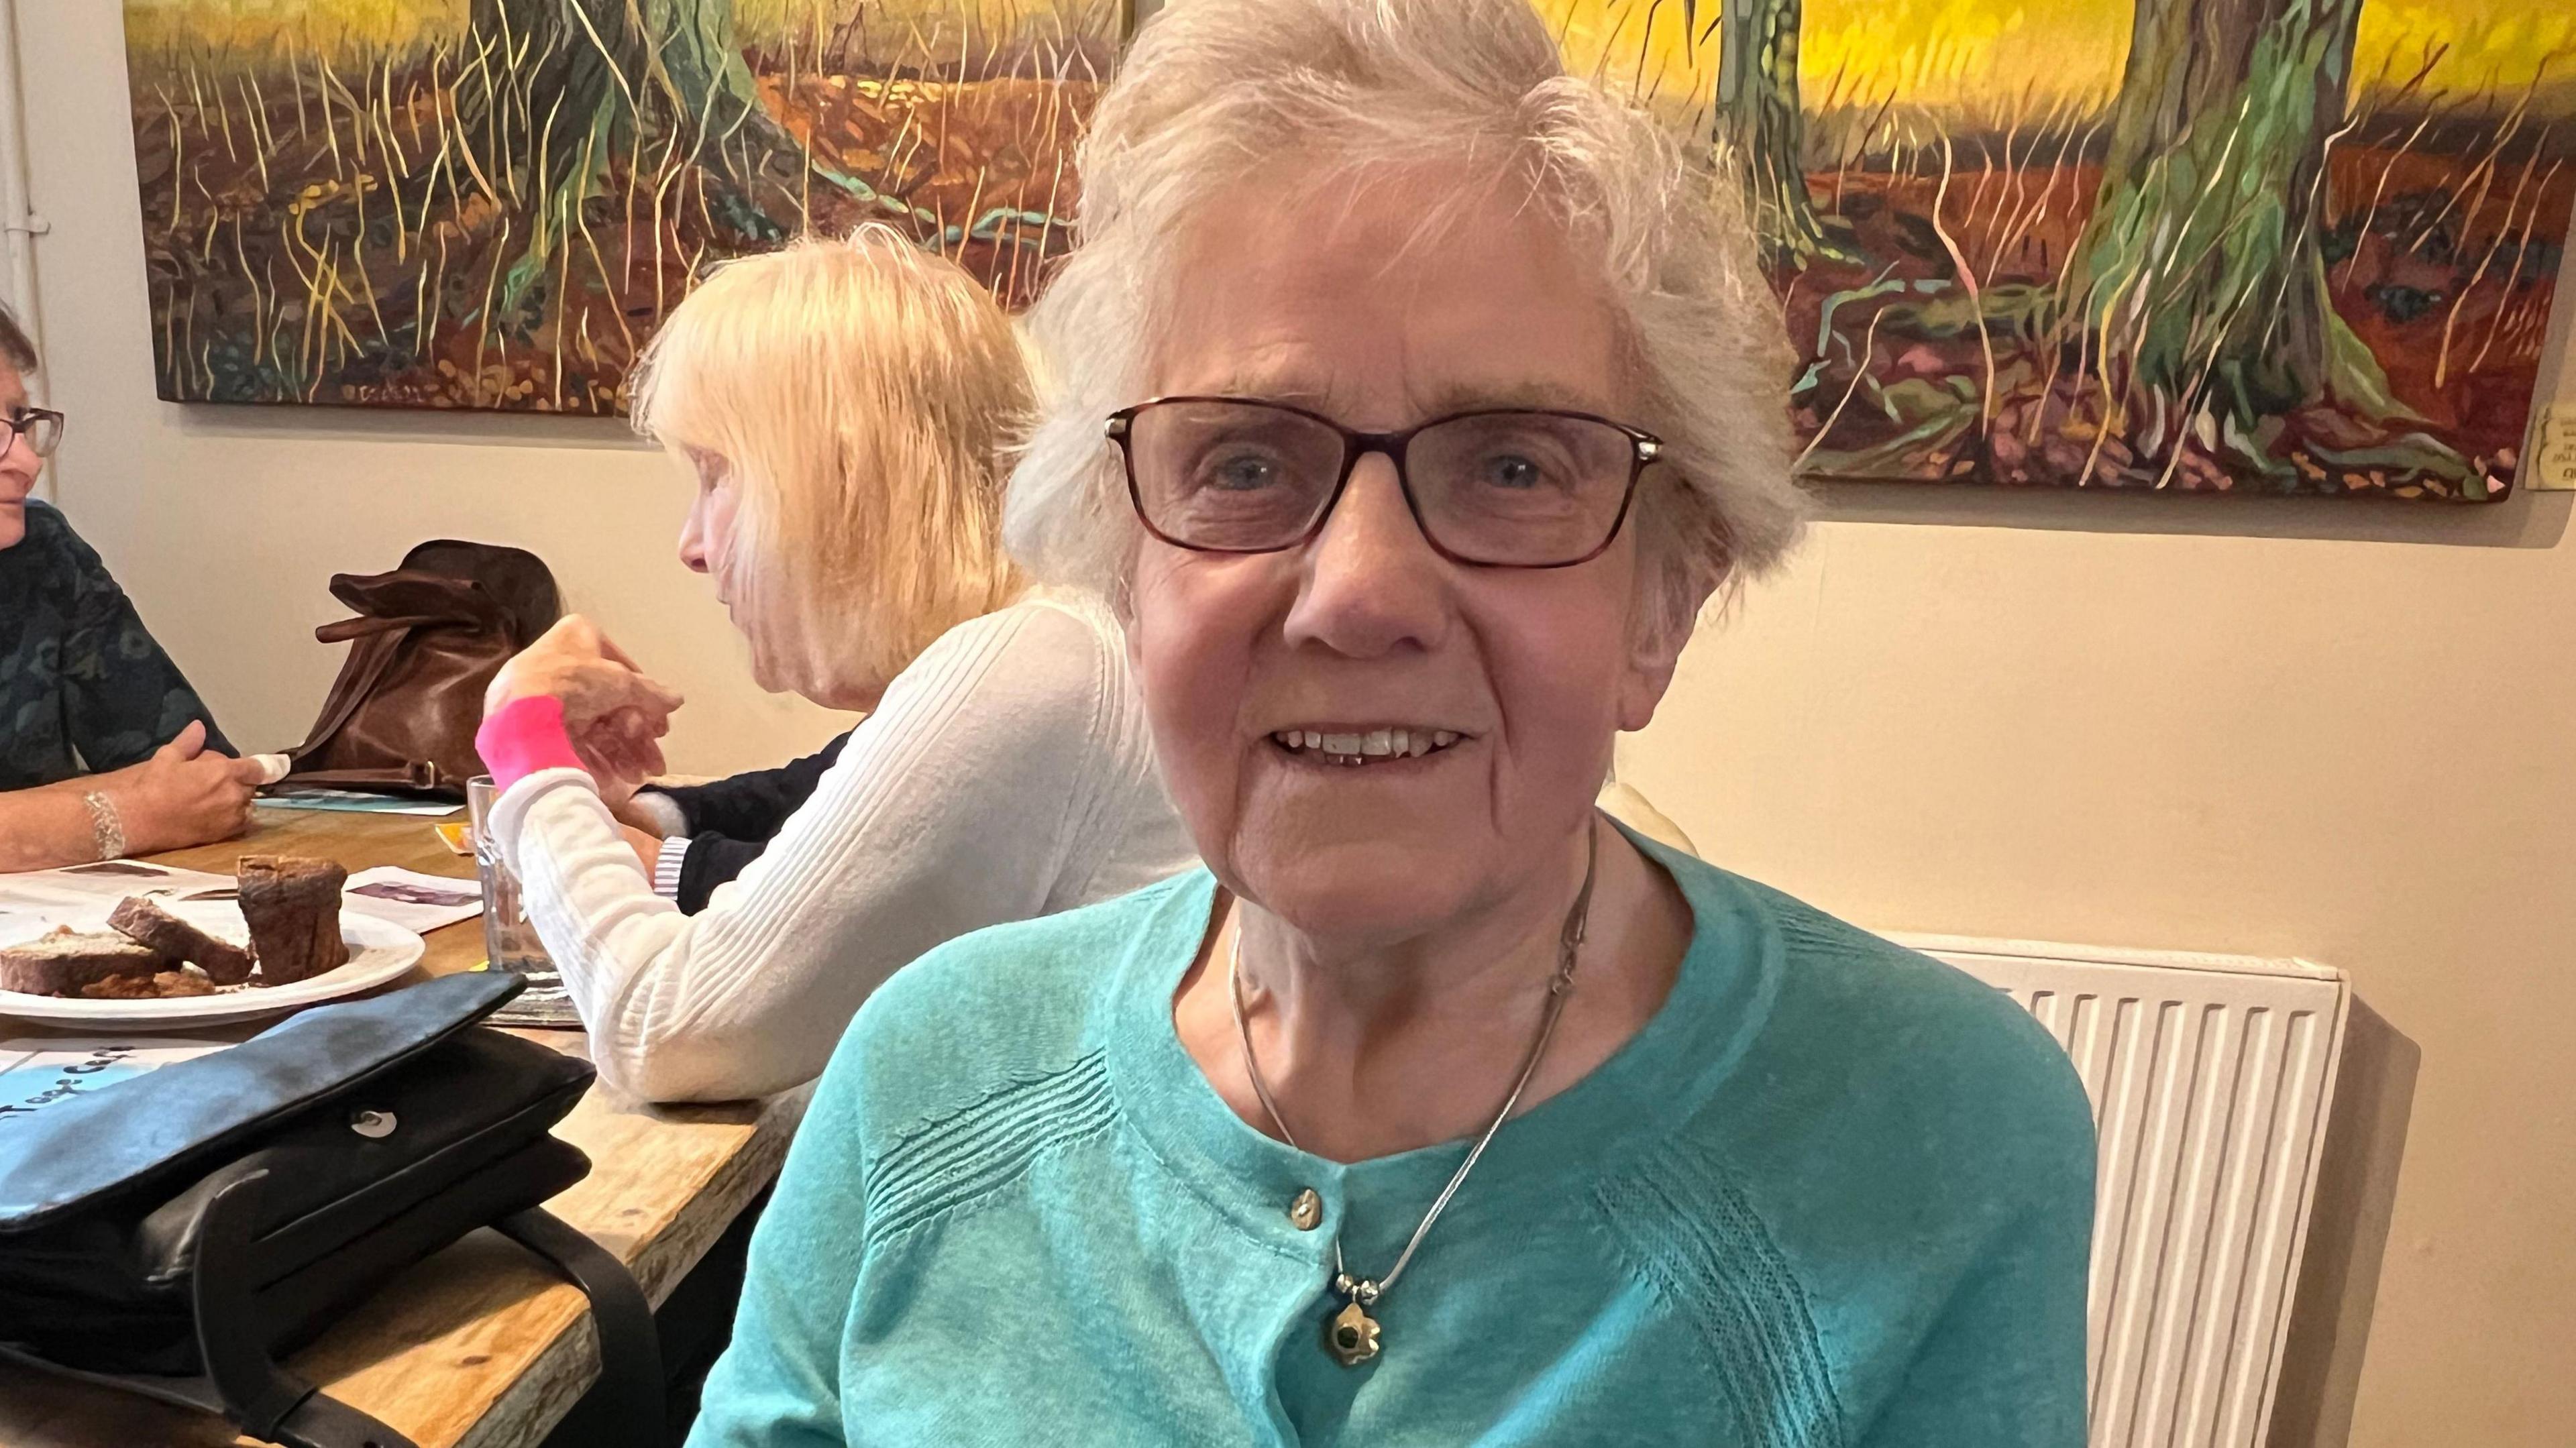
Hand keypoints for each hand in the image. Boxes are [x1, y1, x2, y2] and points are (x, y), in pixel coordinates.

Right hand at [98, 721, 265, 853]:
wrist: (137, 820)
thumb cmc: (152, 786)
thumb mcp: (168, 757)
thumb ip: (189, 743)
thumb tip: (198, 727)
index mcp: (225, 772)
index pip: (259, 768)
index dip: (268, 766)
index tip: (280, 765)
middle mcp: (234, 795)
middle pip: (250, 785)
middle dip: (237, 780)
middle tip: (210, 780)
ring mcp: (231, 816)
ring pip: (245, 804)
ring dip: (235, 800)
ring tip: (208, 799)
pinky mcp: (224, 834)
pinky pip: (239, 822)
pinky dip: (232, 817)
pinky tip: (211, 814)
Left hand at [487, 615, 684, 800]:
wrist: (521, 715)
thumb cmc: (574, 683)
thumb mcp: (622, 682)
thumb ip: (651, 693)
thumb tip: (677, 699)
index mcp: (576, 638)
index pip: (621, 669)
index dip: (644, 702)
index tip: (659, 728)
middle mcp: (558, 664)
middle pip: (609, 705)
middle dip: (635, 738)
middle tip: (654, 761)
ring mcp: (543, 696)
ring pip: (593, 728)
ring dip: (621, 754)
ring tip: (638, 776)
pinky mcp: (533, 725)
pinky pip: (571, 742)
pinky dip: (595, 762)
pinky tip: (614, 782)